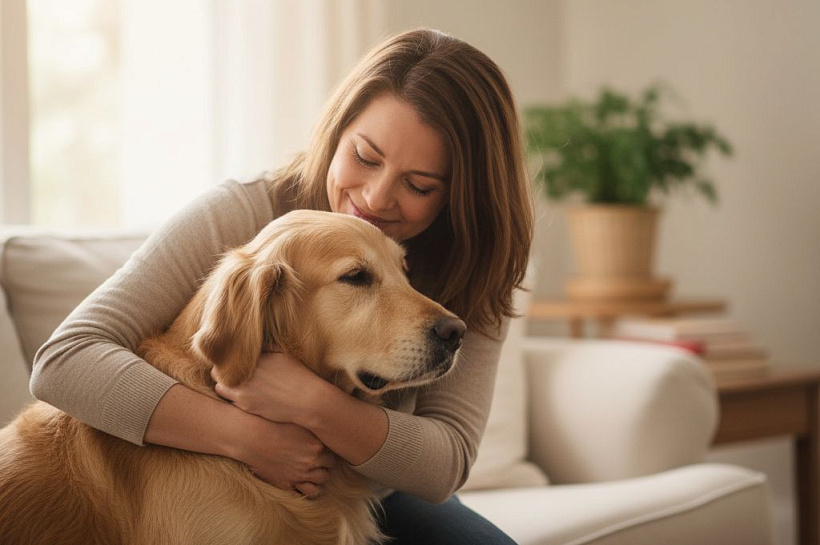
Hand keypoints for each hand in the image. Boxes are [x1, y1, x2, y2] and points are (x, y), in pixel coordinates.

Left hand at [212, 350, 327, 426]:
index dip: (227, 359)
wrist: (307, 400)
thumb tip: (254, 344)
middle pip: (216, 372)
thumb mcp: (283, 354)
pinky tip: (247, 397)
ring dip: (225, 386)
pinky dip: (234, 399)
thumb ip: (266, 347)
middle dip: (222, 372)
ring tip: (237, 386)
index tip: (232, 361)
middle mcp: (243, 375)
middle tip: (231, 373)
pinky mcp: (246, 407)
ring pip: (219, 388)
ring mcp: (242, 392)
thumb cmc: (298, 375)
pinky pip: (230, 402)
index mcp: (251, 358)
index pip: (225, 356)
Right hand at [231, 414, 336, 497]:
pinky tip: (306, 482)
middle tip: (321, 460)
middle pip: (329, 468)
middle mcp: (311, 461)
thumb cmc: (273, 425)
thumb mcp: (298, 423)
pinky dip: (310, 489)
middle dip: (326, 465)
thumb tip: (325, 427)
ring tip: (315, 471)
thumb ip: (314, 428)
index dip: (329, 452)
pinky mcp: (288, 483)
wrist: (252, 437)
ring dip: (320, 476)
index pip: (333, 453)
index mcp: (317, 446)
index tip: (325, 450)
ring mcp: (300, 474)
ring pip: (322, 481)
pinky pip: (308, 492)